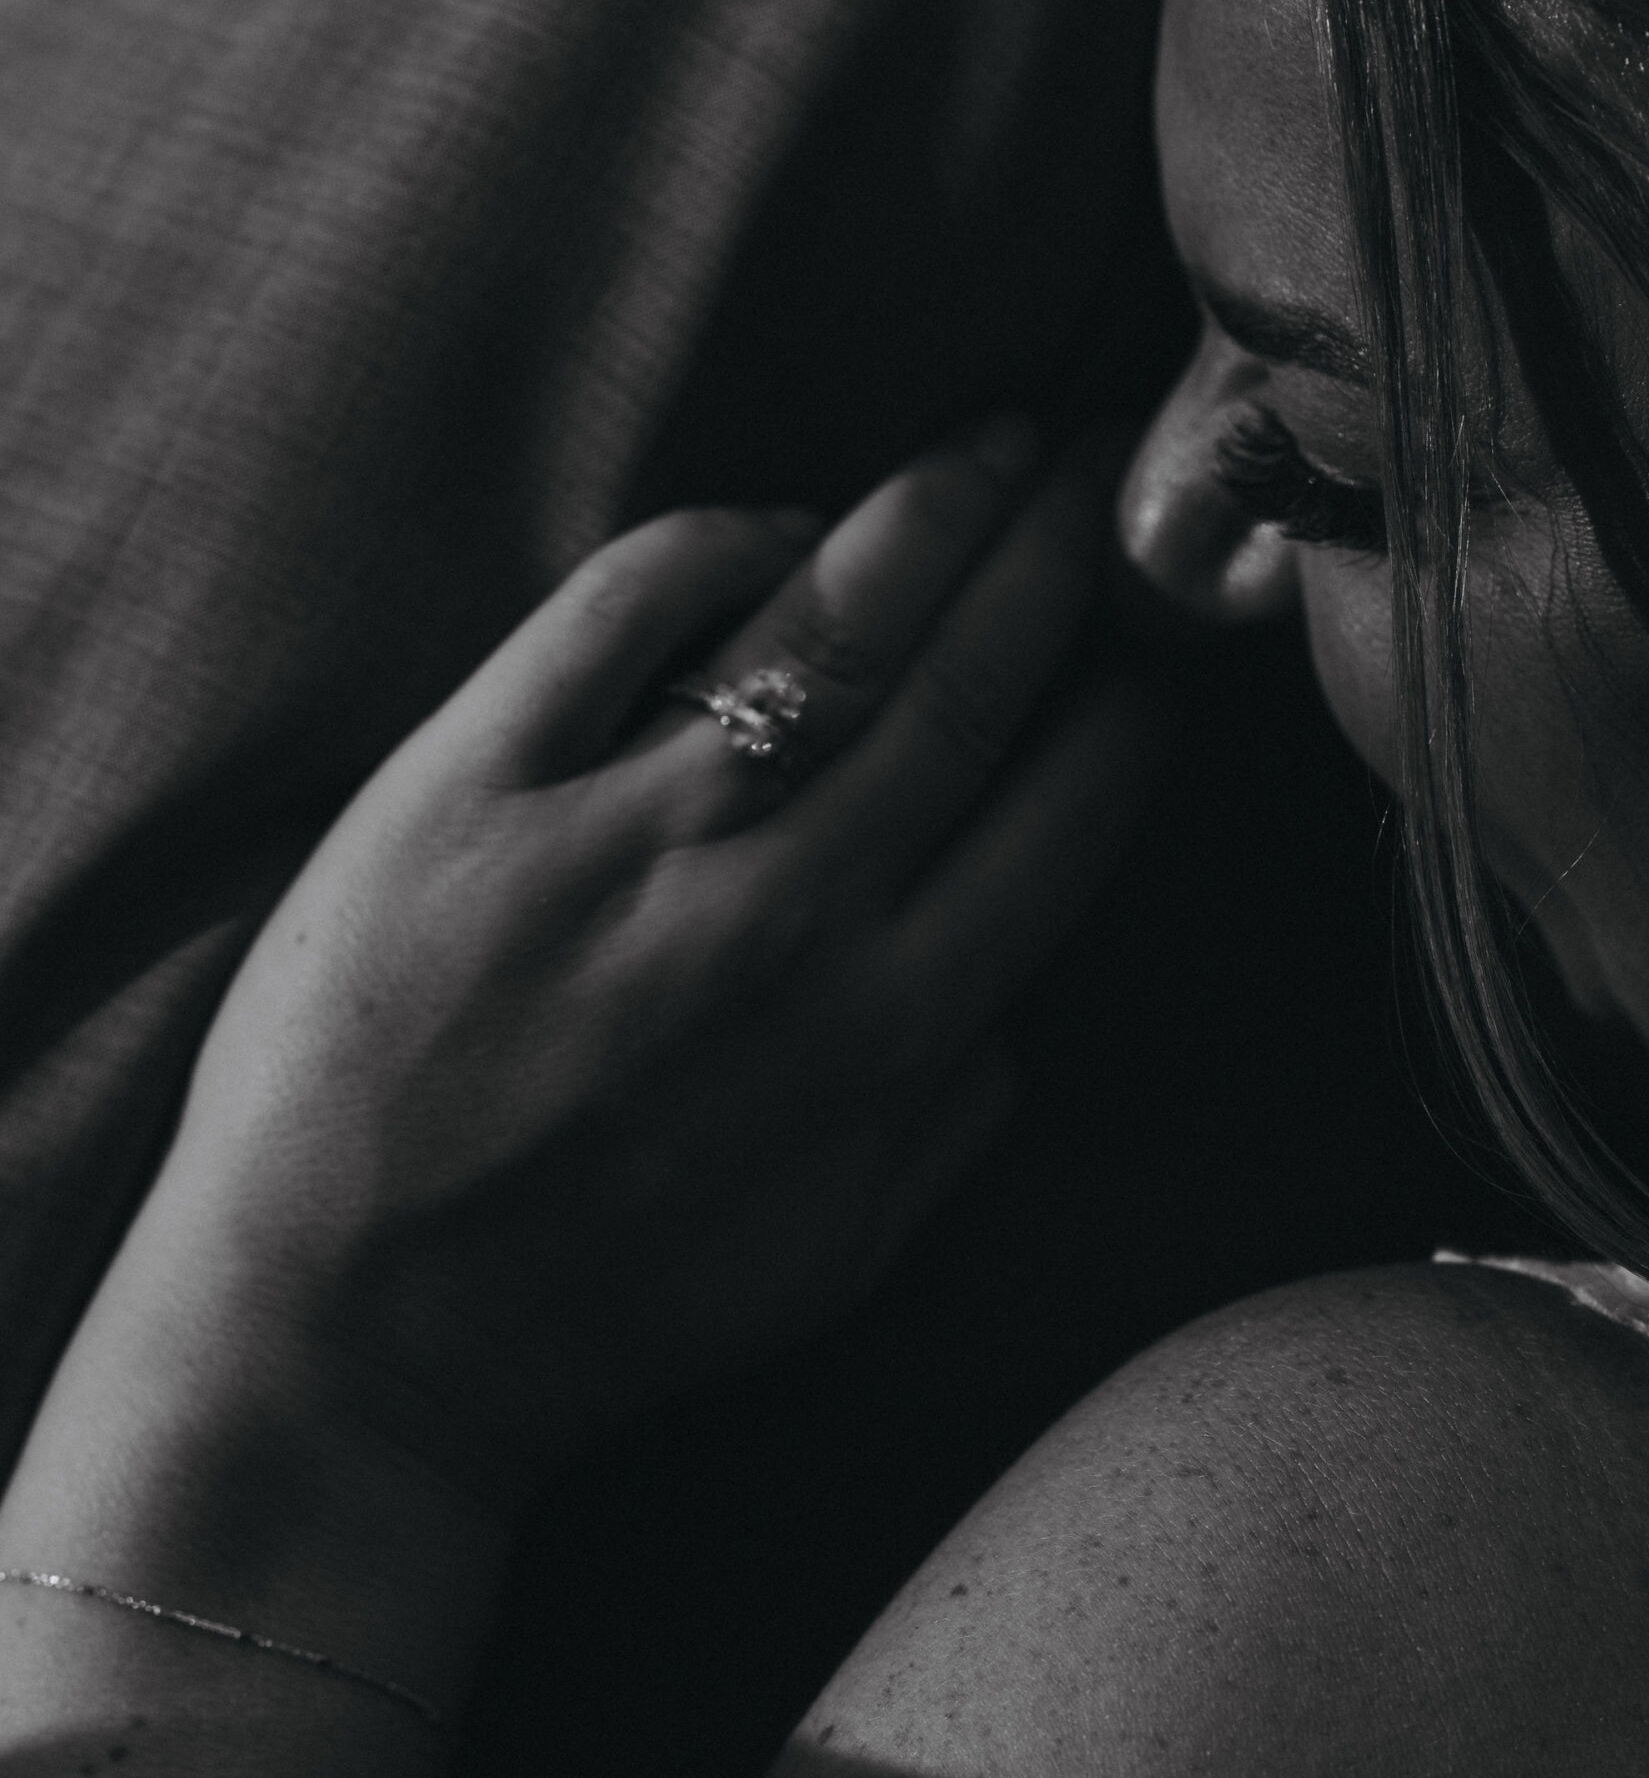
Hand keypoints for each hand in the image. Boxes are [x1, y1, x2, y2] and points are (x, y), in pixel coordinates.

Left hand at [156, 423, 1165, 1501]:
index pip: (1071, 807)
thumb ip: (953, 1126)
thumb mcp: (832, 1263)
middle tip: (1109, 452)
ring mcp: (628, 835)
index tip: (1162, 615)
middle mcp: (788, 912)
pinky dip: (713, 542)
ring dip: (937, 505)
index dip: (1136, 686)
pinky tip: (769, 525)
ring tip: (993, 438)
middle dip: (1066, 544)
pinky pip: (622, 606)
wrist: (357, 1339)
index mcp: (893, 1032)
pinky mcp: (474, 785)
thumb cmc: (599, 1315)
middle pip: (974, 677)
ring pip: (832, 615)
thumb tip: (1015, 1003)